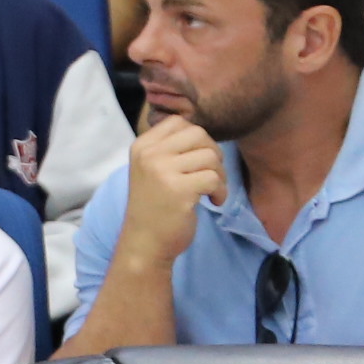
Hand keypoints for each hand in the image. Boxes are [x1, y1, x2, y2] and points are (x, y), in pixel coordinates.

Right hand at [116, 112, 226, 270]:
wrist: (145, 241)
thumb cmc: (154, 205)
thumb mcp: (152, 169)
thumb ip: (169, 149)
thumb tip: (203, 136)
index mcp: (142, 145)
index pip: (179, 122)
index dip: (197, 139)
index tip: (196, 161)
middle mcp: (149, 154)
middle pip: (198, 134)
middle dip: (213, 153)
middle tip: (210, 175)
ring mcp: (162, 171)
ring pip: (210, 156)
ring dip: (220, 175)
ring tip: (211, 191)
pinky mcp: (179, 190)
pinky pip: (214, 179)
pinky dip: (221, 192)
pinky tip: (213, 202)